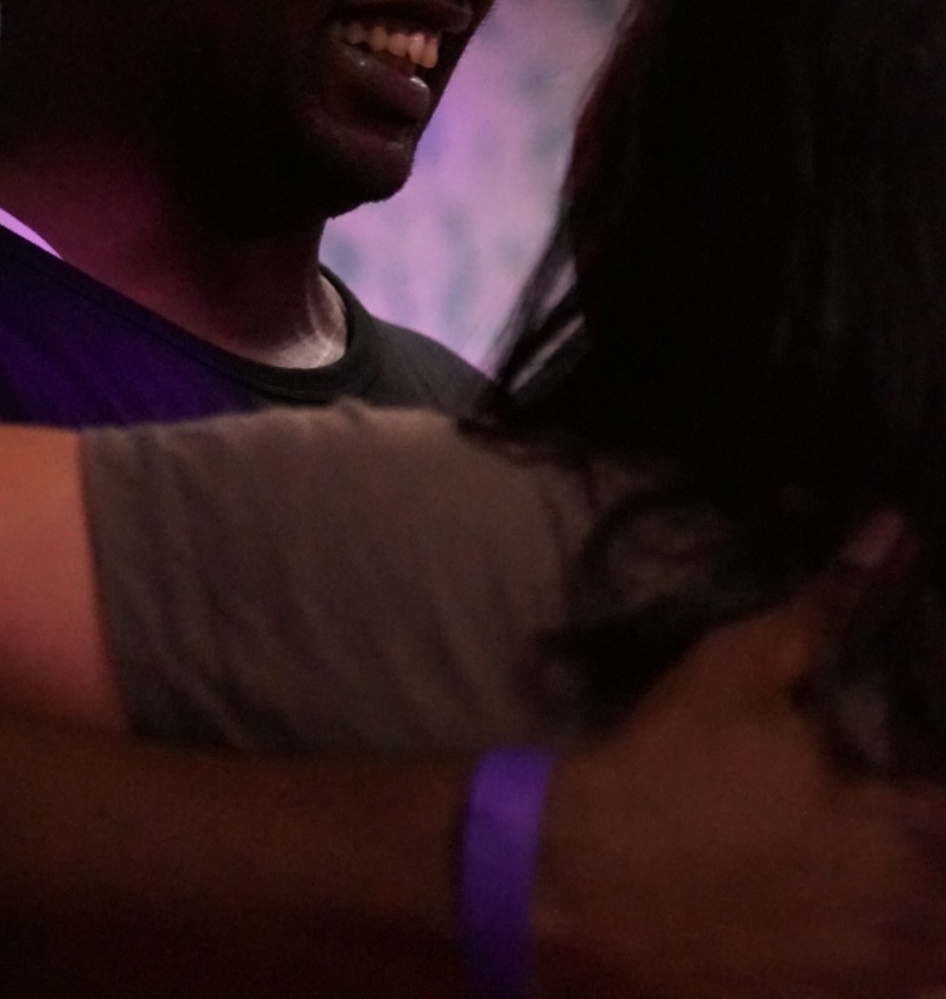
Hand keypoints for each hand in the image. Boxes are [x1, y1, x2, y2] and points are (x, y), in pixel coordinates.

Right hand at [533, 541, 945, 997]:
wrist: (575, 885)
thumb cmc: (665, 769)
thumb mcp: (742, 669)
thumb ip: (835, 605)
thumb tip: (893, 531)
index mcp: (909, 835)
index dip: (943, 752)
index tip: (923, 731)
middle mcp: (914, 923)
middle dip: (934, 821)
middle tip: (903, 791)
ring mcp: (877, 985)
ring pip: (942, 952)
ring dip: (927, 894)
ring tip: (892, 841)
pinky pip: (907, 987)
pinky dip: (904, 950)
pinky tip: (870, 908)